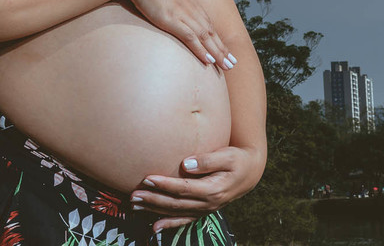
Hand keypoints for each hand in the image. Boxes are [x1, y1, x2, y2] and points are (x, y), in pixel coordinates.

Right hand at [124, 0, 236, 69]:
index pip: (206, 21)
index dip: (216, 36)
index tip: (223, 48)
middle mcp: (190, 8)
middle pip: (210, 31)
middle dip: (222, 48)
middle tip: (232, 63)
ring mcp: (182, 14)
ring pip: (205, 37)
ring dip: (217, 53)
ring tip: (227, 66)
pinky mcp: (172, 20)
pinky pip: (191, 37)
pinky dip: (201, 49)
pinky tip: (209, 60)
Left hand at [129, 146, 264, 234]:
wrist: (250, 172)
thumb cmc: (238, 159)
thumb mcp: (228, 155)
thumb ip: (208, 160)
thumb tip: (186, 164)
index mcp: (214, 190)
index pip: (184, 189)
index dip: (165, 185)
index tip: (147, 178)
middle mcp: (208, 203)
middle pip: (176, 203)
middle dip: (153, 199)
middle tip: (134, 195)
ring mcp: (205, 209)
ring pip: (176, 212)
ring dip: (154, 210)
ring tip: (134, 205)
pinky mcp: (203, 210)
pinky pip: (184, 220)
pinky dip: (169, 224)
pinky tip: (154, 227)